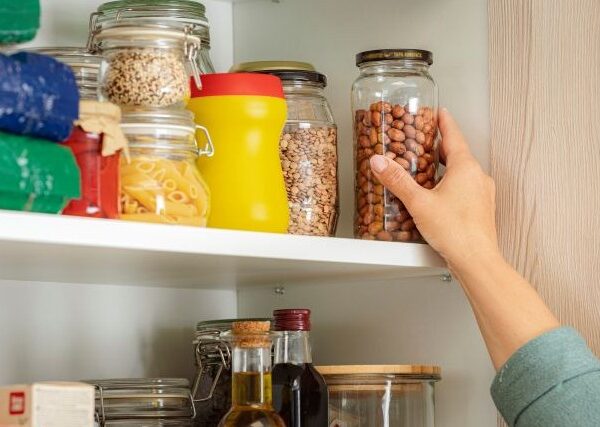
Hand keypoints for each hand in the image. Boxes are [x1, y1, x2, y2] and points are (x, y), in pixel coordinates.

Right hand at [369, 109, 498, 270]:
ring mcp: (482, 194)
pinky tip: (437, 195)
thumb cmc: (455, 231)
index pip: (454, 135)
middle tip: (425, 140)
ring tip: (426, 168)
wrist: (477, 260)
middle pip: (457, 153)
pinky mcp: (480, 209)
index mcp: (465, 168)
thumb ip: (397, 181)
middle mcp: (477, 177)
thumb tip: (380, 162)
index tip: (440, 112)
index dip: (444, 122)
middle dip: (440, 146)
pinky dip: (451, 184)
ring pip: (461, 172)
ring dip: (445, 167)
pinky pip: (465, 188)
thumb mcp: (418, 203)